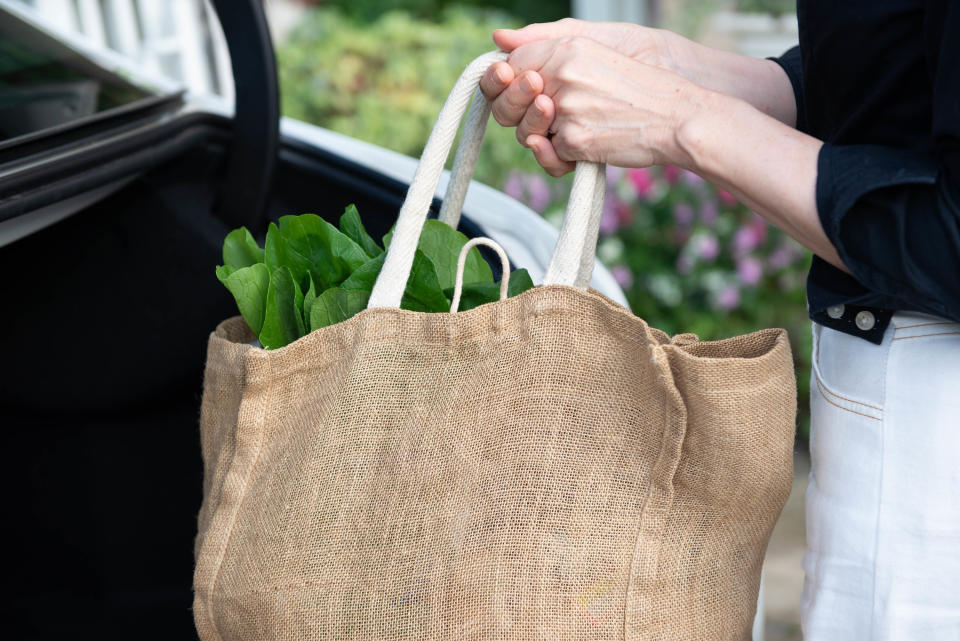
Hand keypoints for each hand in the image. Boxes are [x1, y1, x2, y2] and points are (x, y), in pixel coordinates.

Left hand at [482, 35, 705, 174]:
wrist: (676, 117)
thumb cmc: (637, 89)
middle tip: (546, 116)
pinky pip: (550, 156)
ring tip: (573, 130)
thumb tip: (498, 39)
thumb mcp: (594, 54)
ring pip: (526, 133)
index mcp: (566, 48)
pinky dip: (564, 159)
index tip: (528, 94)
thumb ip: (546, 45)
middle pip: (508, 101)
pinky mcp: (574, 140)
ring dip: (543, 138)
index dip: (509, 84)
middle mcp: (562, 75)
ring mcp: (566, 109)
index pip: (511, 64)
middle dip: (518, 115)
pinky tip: (588, 148)